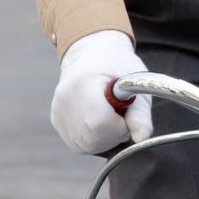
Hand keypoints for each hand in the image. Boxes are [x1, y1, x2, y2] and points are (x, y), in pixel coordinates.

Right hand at [50, 29, 152, 155]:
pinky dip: (93, 138)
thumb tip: (142, 138)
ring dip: (104, 139)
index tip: (126, 113)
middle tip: (120, 116)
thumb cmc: (118, 66)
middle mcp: (65, 99)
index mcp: (83, 83)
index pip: (99, 124)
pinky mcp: (56, 120)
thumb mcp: (136, 82)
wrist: (93, 52)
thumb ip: (140, 113)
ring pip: (85, 146)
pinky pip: (78, 143)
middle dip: (113, 135)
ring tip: (110, 116)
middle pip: (91, 140)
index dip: (119, 127)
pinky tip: (99, 120)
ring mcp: (58, 110)